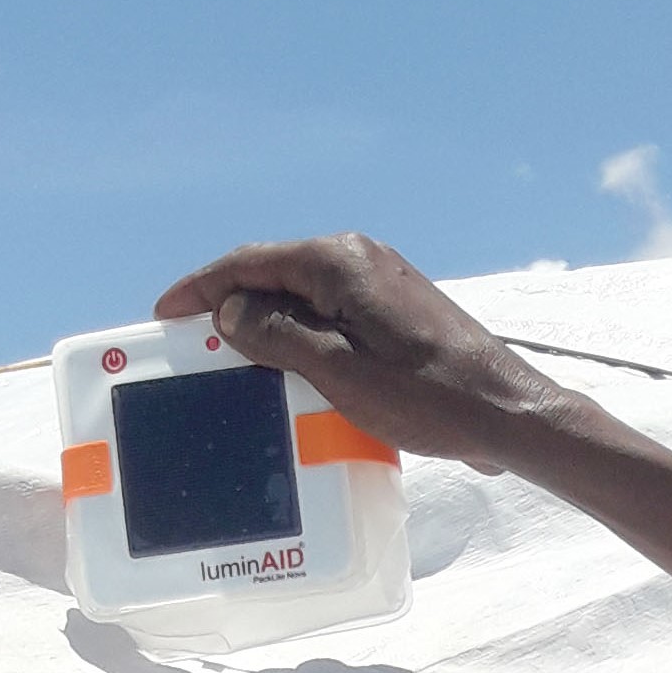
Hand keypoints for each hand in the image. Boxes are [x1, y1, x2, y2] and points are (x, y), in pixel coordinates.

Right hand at [154, 234, 562, 471]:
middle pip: (275, 275)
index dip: (201, 288)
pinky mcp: (401, 313)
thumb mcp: (339, 371)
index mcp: (339, 261)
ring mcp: (384, 284)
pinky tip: (291, 369)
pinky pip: (335, 315)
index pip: (250, 262)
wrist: (507, 414)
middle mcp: (361, 259)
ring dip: (268, 325)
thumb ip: (277, 335)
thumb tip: (231, 312)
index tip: (164, 313)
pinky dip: (304, 336)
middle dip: (231, 306)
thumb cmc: (430, 397)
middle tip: (191, 343)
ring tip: (232, 361)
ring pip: (305, 297)